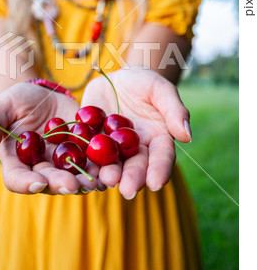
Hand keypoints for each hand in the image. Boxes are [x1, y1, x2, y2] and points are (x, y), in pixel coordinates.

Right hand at [0, 83, 98, 194]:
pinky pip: (94, 161)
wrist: (46, 93)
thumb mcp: (2, 106)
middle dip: (61, 184)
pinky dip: (103, 165)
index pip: (17, 179)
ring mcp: (64, 162)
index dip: (26, 184)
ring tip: (96, 181)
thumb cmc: (18, 100)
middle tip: (73, 185)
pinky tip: (112, 165)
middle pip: (49, 181)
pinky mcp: (84, 151)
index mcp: (18, 161)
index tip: (37, 183)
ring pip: (74, 176)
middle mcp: (41, 167)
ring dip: (85, 180)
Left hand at [81, 66, 190, 197]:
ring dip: (108, 175)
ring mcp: (112, 149)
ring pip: (112, 166)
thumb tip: (187, 135)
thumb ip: (174, 110)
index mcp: (157, 140)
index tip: (156, 183)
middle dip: (132, 179)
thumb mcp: (159, 89)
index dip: (160, 170)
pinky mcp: (91, 143)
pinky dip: (85, 162)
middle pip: (136, 167)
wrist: (115, 78)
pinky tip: (82, 168)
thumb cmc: (143, 82)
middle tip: (127, 190)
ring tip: (105, 181)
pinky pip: (87, 154)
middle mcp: (135, 150)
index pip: (162, 158)